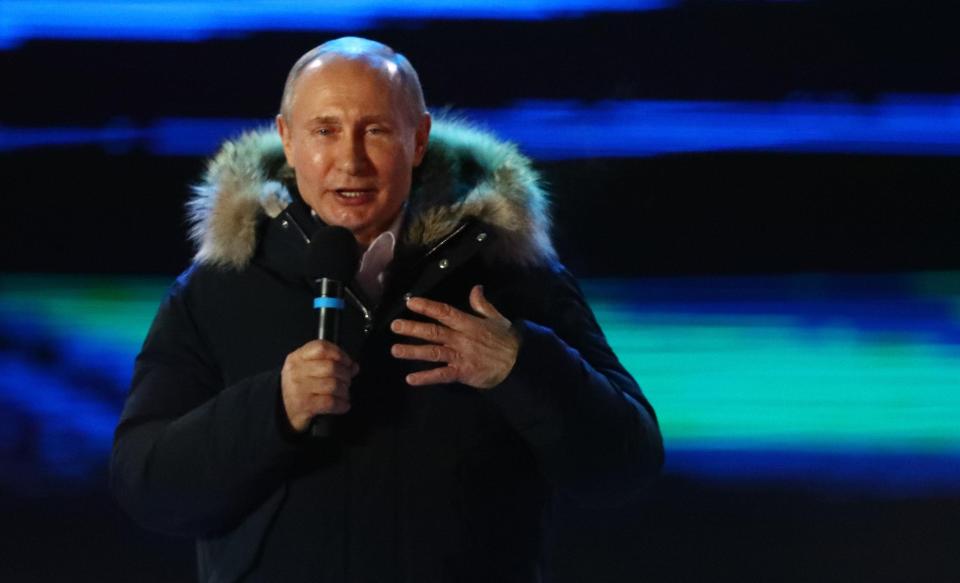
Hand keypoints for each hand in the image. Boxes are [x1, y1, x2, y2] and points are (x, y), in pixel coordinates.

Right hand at [281, 339, 358, 431]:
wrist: (282, 411)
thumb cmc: (299, 388)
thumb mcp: (306, 370)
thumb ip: (328, 363)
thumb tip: (353, 366)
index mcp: (296, 358)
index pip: (321, 347)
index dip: (339, 353)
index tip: (347, 362)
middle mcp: (296, 371)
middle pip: (331, 367)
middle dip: (345, 375)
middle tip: (347, 381)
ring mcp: (299, 389)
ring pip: (333, 385)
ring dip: (344, 391)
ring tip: (343, 394)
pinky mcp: (304, 405)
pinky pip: (330, 402)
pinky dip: (341, 404)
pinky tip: (342, 405)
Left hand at [390, 285, 519, 388]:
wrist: (519, 364)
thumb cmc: (507, 340)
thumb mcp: (496, 318)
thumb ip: (482, 304)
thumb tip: (476, 287)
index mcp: (468, 323)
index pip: (444, 312)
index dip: (427, 307)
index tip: (410, 302)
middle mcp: (460, 339)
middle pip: (433, 332)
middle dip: (413, 328)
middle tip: (394, 326)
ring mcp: (460, 356)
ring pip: (433, 352)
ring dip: (413, 351)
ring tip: (395, 350)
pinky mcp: (462, 373)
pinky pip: (442, 375)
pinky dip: (426, 378)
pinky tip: (410, 379)